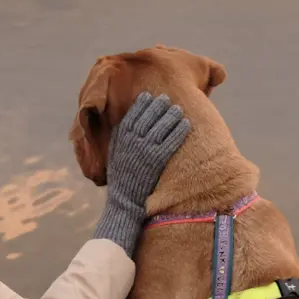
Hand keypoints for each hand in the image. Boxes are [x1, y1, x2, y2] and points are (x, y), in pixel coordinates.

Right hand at [93, 92, 191, 256]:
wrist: (125, 201)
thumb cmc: (120, 177)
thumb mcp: (113, 155)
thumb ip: (118, 137)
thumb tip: (125, 121)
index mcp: (121, 139)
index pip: (133, 115)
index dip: (142, 104)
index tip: (149, 97)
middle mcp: (133, 142)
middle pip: (148, 117)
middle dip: (158, 106)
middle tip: (167, 99)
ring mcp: (146, 150)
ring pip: (161, 127)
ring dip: (171, 116)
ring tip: (178, 110)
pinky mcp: (157, 160)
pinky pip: (171, 142)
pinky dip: (179, 131)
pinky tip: (186, 124)